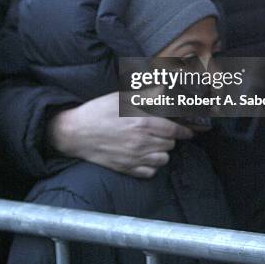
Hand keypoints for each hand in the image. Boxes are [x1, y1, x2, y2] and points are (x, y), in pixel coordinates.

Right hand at [46, 91, 193, 177]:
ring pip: (163, 160)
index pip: (174, 130)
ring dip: (162, 152)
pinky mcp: (126, 169)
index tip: (189, 131)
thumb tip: (164, 91)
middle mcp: (142, 142)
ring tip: (155, 144)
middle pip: (170, 144)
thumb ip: (146, 96)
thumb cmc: (98, 111)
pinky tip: (145, 157)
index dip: (185, 130)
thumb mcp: (122, 97)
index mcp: (143, 122)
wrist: (75, 132)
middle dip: (170, 138)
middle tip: (164, 132)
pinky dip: (151, 166)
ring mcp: (134, 158)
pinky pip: (149, 173)